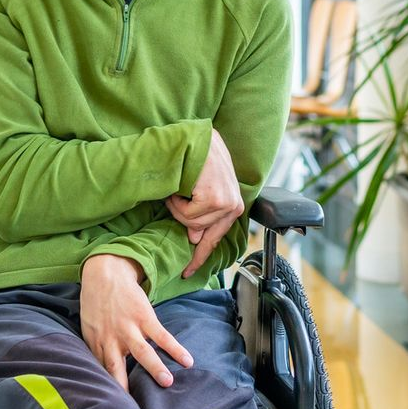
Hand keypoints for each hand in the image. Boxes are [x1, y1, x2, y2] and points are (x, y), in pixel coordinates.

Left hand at [79, 254, 192, 391]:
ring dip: (155, 367)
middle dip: (125, 386)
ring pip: (142, 351)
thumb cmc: (96, 306)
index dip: (107, 391)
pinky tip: (188, 359)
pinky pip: (162, 335)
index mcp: (96, 345)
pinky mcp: (144, 317)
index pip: (101, 373)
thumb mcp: (88, 330)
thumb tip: (101, 375)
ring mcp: (129, 328)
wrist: (105, 274)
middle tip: (135, 407)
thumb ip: (96, 352)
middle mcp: (112, 339)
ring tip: (168, 382)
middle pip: (117, 367)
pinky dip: (175, 347)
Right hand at [166, 129, 245, 278]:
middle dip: (185, 228)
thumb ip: (202, 213)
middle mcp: (234, 206)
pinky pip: (187, 215)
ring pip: (192, 225)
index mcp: (233, 205)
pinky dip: (177, 203)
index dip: (201, 256)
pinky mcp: (215, 200)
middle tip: (174, 213)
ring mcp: (226, 204)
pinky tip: (180, 187)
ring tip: (178, 190)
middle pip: (203, 236)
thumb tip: (194, 236)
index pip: (216, 238)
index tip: (189, 271)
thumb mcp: (202, 189)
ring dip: (178, 209)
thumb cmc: (198, 159)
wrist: (198, 137)